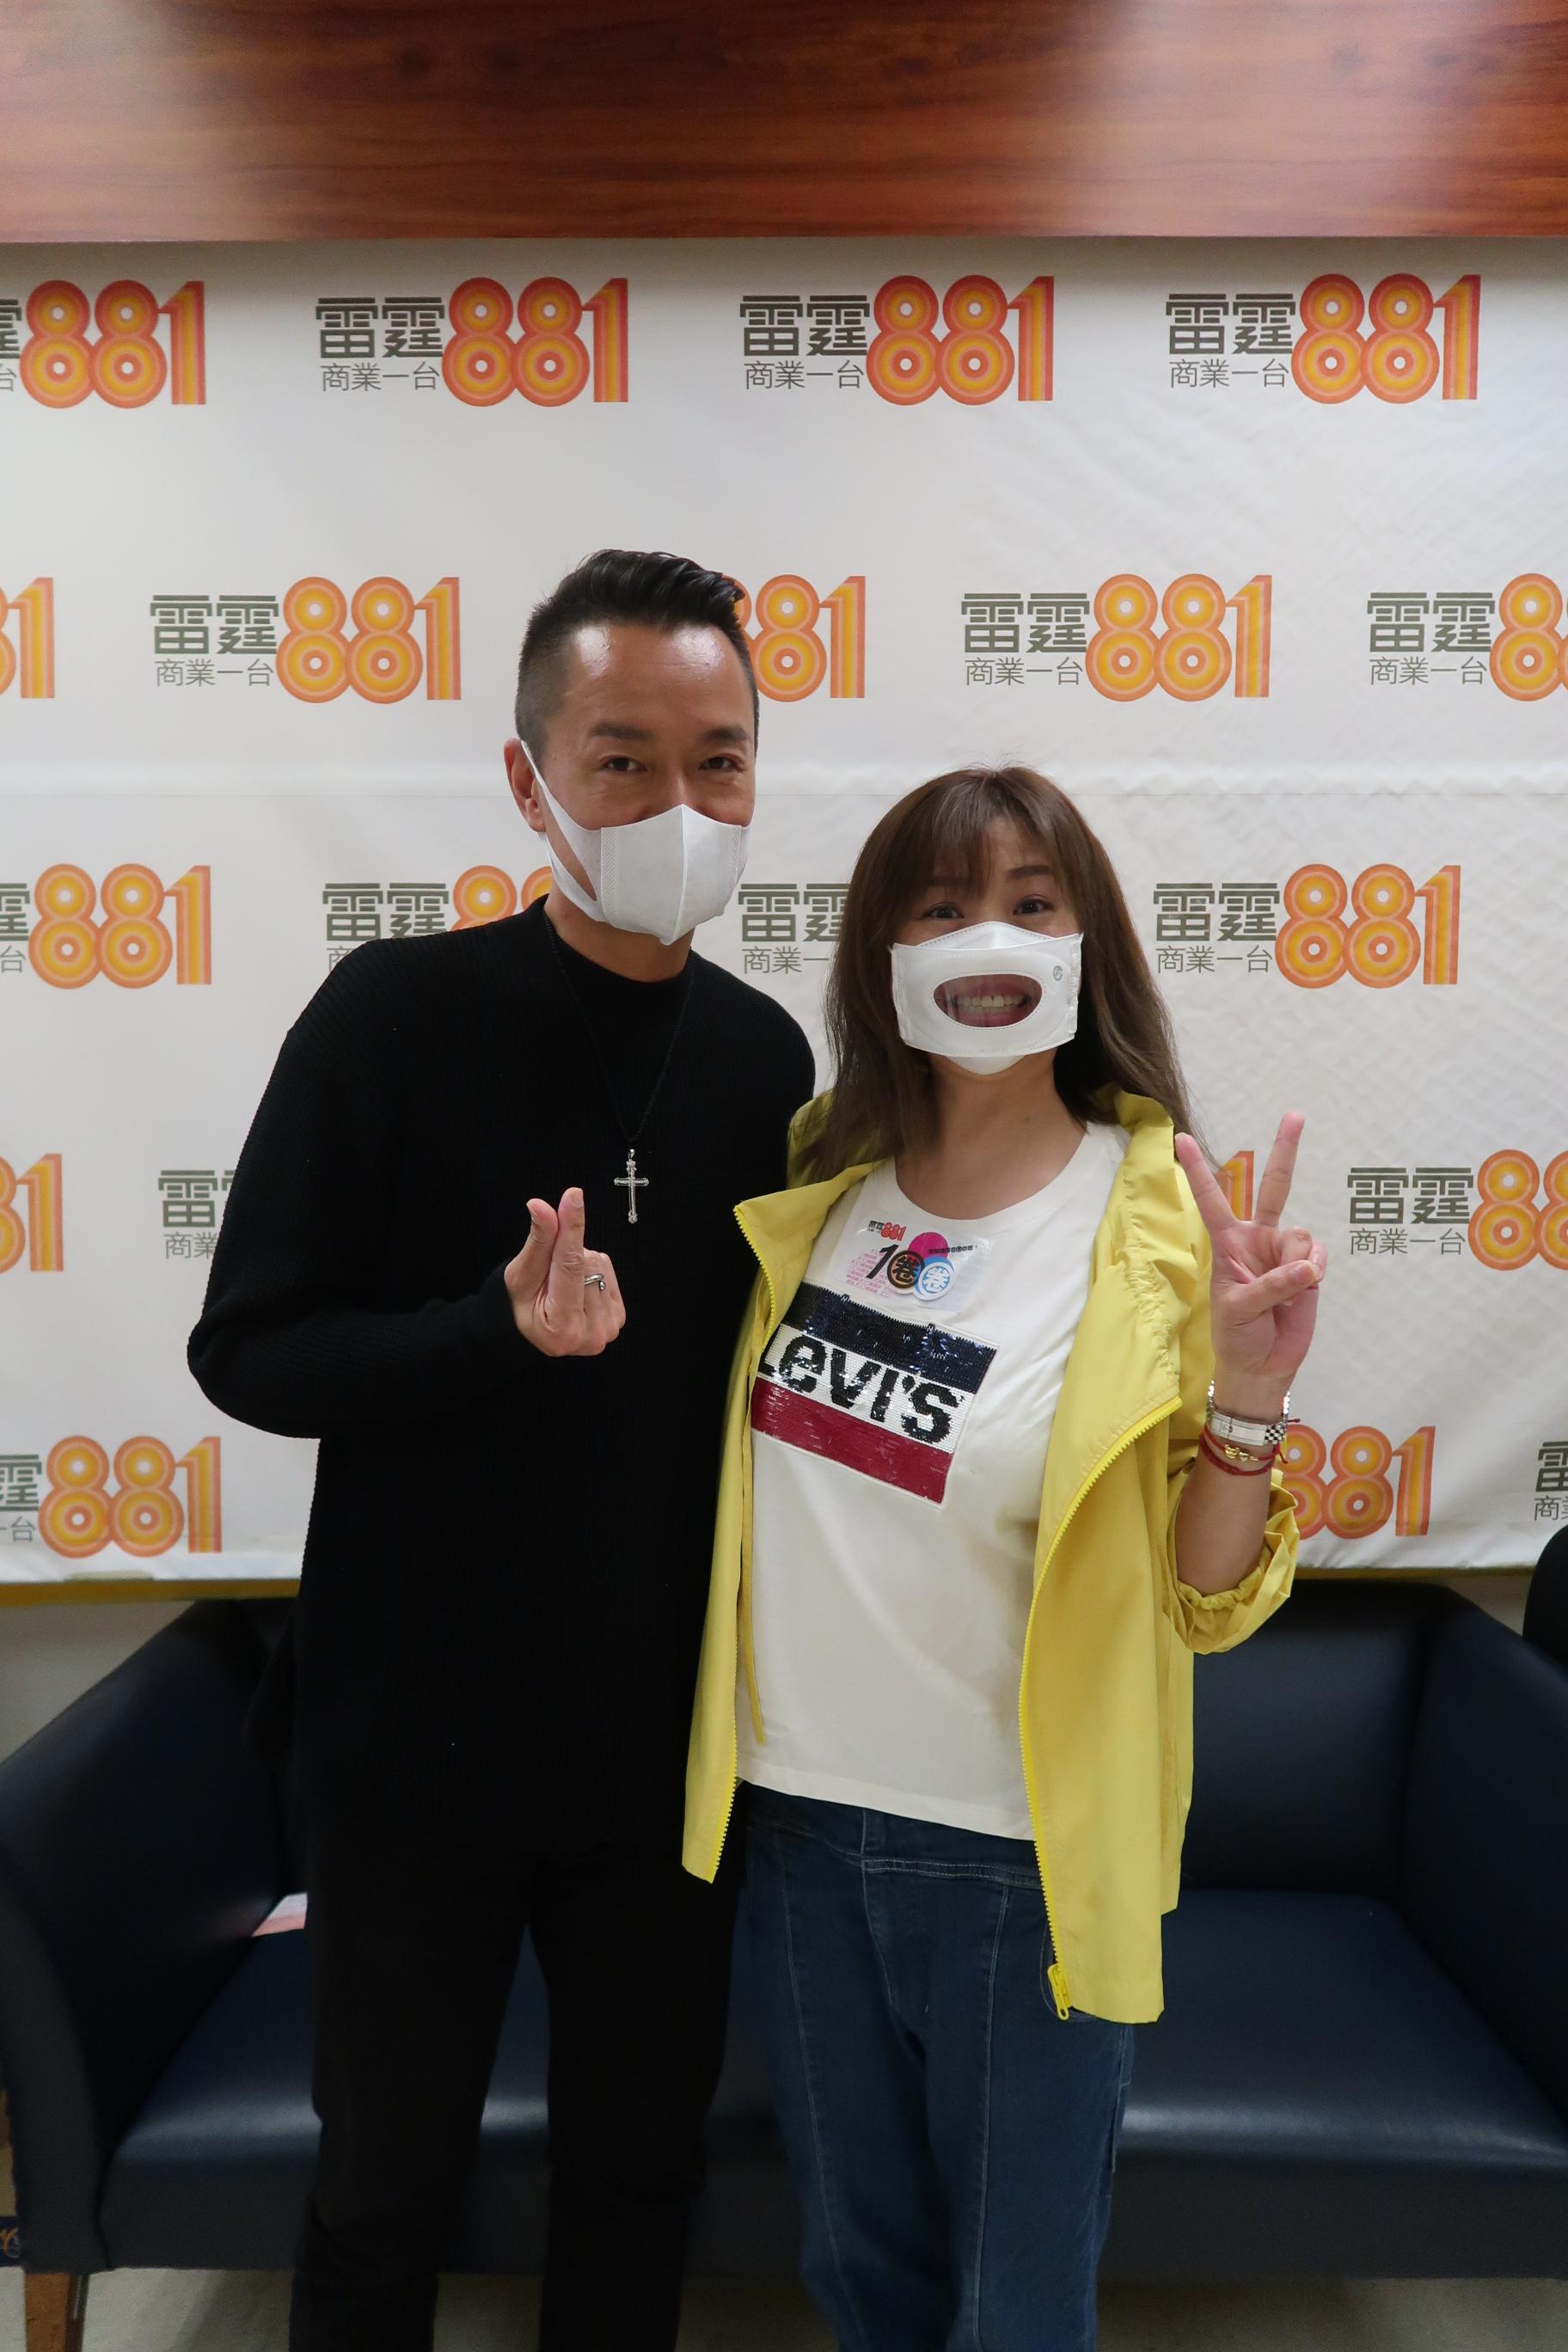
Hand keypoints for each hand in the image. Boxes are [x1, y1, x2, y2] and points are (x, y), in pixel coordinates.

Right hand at [503, 1187, 625, 1356]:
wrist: (536, 1330)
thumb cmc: (521, 1303)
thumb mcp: (521, 1274)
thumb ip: (538, 1242)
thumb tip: (541, 1206)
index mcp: (562, 1328)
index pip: (569, 1266)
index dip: (571, 1228)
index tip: (573, 1196)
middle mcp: (590, 1334)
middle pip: (585, 1261)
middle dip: (564, 1255)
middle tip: (548, 1274)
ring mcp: (608, 1328)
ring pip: (598, 1263)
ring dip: (577, 1262)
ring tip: (561, 1283)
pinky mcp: (619, 1317)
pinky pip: (607, 1269)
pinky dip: (590, 1269)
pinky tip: (577, 1286)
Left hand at [1173, 1112, 1325, 1409]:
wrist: (1264, 1364)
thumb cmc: (1238, 1335)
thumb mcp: (1239, 1310)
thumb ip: (1272, 1285)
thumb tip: (1308, 1268)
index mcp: (1228, 1242)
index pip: (1212, 1199)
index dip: (1198, 1170)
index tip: (1179, 1138)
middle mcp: (1258, 1238)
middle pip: (1274, 1186)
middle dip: (1286, 1150)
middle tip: (1295, 1115)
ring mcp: (1285, 1250)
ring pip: (1302, 1235)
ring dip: (1299, 1264)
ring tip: (1285, 1293)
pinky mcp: (1309, 1267)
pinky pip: (1319, 1255)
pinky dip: (1315, 1271)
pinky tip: (1306, 1287)